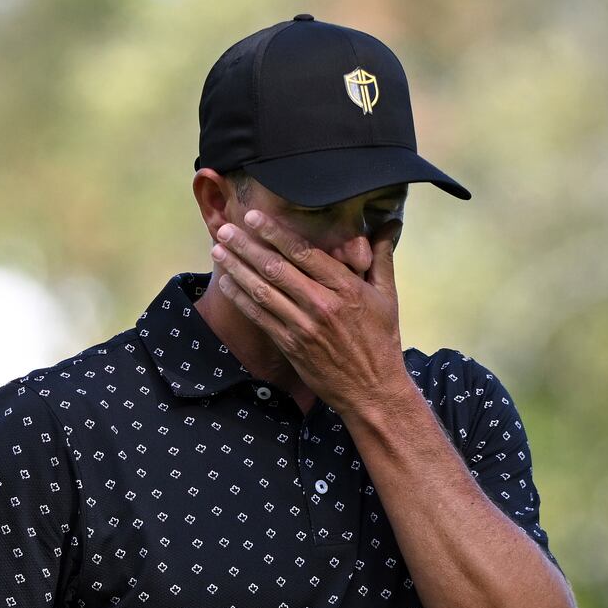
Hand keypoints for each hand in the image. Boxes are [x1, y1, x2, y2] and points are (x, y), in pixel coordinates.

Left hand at [210, 209, 412, 415]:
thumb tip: (389, 224)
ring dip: (237, 268)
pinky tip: (227, 283)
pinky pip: (260, 317)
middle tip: (225, 228)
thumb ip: (381, 257)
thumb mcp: (388, 297)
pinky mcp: (292, 346)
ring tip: (218, 249)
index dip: (275, 232)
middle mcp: (322, 305)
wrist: (372, 390)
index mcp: (346, 288)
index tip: (254, 218)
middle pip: (276, 268)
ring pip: (263, 291)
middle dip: (247, 246)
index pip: (304, 253)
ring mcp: (304, 327)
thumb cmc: (381, 341)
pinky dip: (241, 298)